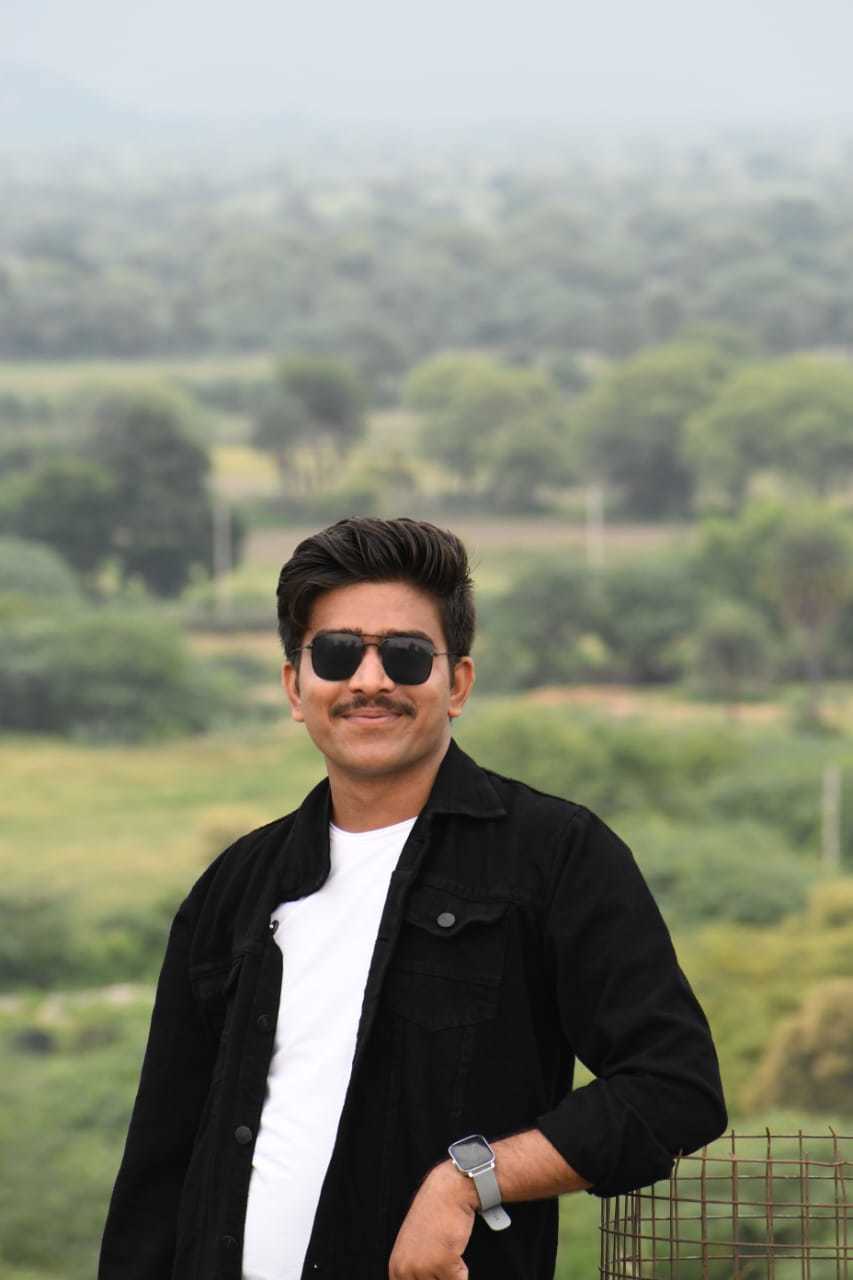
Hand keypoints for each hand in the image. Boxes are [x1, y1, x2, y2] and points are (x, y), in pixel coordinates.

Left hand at [389, 1161, 477, 1279]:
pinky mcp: (442, 1262)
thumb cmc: (434, 1216)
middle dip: (441, 1277)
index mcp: (396, 1269)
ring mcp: (422, 1267)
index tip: (434, 1273)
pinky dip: (462, 1270)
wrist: (447, 1192)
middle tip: (444, 1261)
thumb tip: (424, 1279)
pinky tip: (454, 1248)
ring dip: (451, 1274)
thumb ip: (414, 1270)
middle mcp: (405, 1270)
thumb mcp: (413, 1247)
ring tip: (447, 1253)